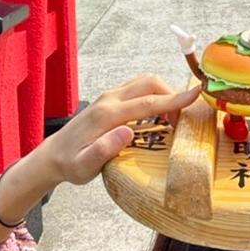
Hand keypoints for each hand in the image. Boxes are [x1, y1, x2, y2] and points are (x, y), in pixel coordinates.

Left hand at [0, 74, 199, 244]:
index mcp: (107, 115)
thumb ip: (104, 150)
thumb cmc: (70, 164)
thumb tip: (127, 132)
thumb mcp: (84, 167)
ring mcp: (110, 97)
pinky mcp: (110, 100)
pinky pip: (139, 90)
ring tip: (172, 122)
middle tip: (181, 123)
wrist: (52, 156)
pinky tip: (157, 117)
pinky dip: (154, 97)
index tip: (197, 95)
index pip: (147, 102)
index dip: (174, 100)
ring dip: (163, 95)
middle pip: (150, 83)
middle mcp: (110, 100)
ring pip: (145, 83)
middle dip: (172, 95)